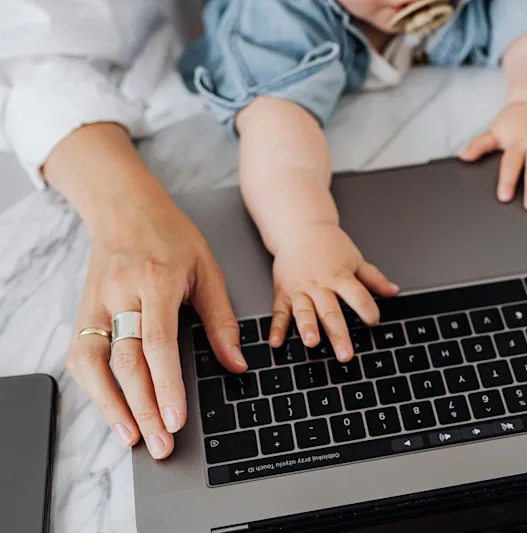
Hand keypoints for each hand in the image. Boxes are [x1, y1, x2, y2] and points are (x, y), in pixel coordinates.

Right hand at [65, 193, 245, 458]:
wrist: (126, 207)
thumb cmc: (172, 235)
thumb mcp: (208, 270)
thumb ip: (221, 320)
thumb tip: (236, 365)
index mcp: (157, 281)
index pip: (158, 343)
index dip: (166, 385)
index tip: (175, 419)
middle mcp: (121, 294)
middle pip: (126, 361)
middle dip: (143, 408)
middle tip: (160, 443)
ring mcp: (96, 303)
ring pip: (94, 364)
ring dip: (112, 406)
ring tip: (133, 437)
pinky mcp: (83, 310)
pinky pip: (81, 356)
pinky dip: (94, 388)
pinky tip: (111, 410)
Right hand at [266, 222, 398, 360]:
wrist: (299, 229)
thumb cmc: (328, 245)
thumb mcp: (355, 259)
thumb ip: (374, 278)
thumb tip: (394, 290)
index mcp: (339, 276)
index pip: (357, 295)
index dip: (367, 309)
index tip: (374, 321)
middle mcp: (319, 284)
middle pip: (330, 311)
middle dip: (338, 334)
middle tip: (345, 354)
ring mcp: (299, 289)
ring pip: (304, 311)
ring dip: (307, 328)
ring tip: (312, 342)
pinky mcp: (282, 292)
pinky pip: (279, 312)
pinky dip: (277, 328)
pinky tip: (276, 342)